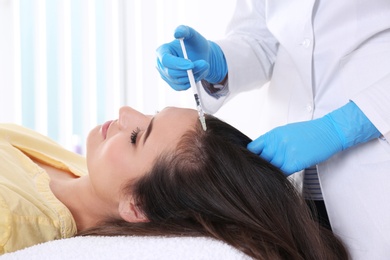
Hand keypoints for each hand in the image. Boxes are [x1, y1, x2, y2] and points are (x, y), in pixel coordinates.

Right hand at [156, 25, 226, 89]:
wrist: (200, 55)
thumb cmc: (195, 43)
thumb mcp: (192, 34)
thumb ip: (185, 30)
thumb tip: (176, 33)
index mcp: (162, 51)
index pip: (166, 60)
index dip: (178, 64)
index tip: (192, 65)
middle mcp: (161, 65)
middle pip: (172, 73)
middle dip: (189, 71)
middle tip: (204, 65)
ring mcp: (166, 76)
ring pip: (179, 81)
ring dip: (194, 76)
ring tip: (202, 66)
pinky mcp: (173, 84)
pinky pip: (182, 87)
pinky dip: (192, 82)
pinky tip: (197, 73)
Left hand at [247, 102, 380, 174]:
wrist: (329, 132)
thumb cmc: (309, 132)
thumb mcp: (286, 132)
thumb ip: (272, 142)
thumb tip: (260, 153)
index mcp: (274, 134)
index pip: (253, 148)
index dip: (252, 156)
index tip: (253, 161)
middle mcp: (278, 142)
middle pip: (261, 159)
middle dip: (263, 165)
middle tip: (264, 170)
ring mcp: (286, 152)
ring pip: (271, 167)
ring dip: (273, 171)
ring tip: (277, 171)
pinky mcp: (295, 161)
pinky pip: (282, 172)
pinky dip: (282, 175)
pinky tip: (286, 172)